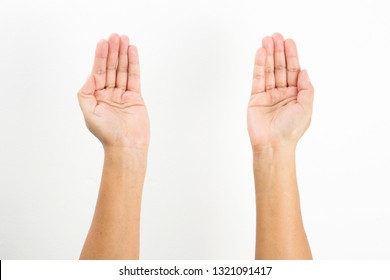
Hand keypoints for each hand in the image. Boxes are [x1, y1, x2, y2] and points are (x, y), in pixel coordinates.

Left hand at [78, 34, 149, 149]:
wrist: (126, 146)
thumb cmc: (106, 133)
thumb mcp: (88, 112)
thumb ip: (85, 93)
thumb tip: (91, 75)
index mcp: (96, 96)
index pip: (98, 71)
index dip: (100, 56)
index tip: (103, 42)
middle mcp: (109, 93)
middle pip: (111, 68)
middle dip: (113, 52)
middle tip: (116, 36)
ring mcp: (123, 94)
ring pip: (123, 70)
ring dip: (124, 54)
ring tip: (125, 39)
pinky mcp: (136, 97)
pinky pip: (134, 78)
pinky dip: (134, 65)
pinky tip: (133, 52)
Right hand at [247, 33, 313, 151]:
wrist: (273, 144)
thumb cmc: (291, 130)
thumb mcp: (306, 107)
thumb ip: (306, 88)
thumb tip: (304, 70)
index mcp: (296, 95)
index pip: (293, 70)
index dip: (292, 55)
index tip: (288, 41)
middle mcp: (282, 93)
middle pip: (280, 67)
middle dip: (278, 51)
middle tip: (276, 36)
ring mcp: (268, 95)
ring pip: (268, 71)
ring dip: (267, 55)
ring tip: (266, 40)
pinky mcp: (255, 98)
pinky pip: (257, 79)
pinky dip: (258, 66)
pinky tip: (259, 54)